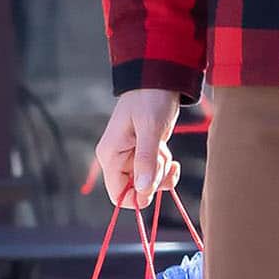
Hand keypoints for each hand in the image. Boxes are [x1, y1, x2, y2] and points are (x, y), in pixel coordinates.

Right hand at [95, 90, 181, 207]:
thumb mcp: (151, 129)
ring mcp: (130, 157)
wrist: (159, 80)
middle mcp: (117, 159)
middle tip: (163, 155)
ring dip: (161, 170)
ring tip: (164, 147)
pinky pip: (155, 172)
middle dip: (155, 178)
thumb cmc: (150, 100)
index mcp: (110, 155)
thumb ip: (146, 160)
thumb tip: (143, 190)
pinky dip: (164, 166)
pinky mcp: (143, 154)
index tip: (156, 186)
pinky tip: (168, 153)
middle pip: (137, 189)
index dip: (137, 197)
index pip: (117, 194)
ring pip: (148, 181)